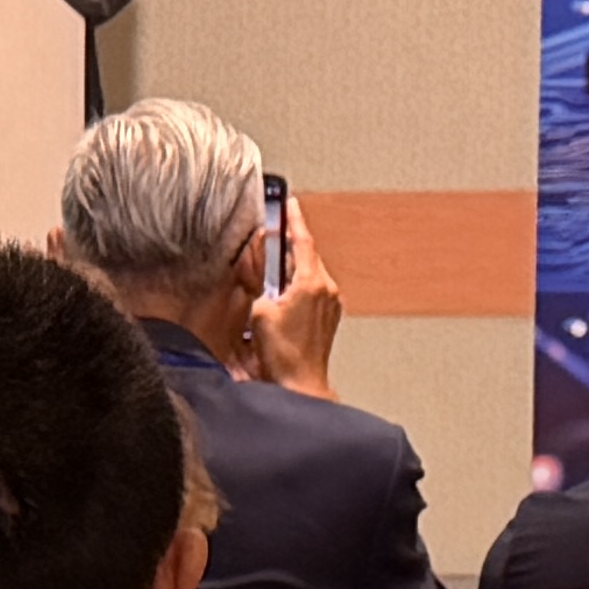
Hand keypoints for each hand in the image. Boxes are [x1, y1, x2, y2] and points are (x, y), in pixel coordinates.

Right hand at [246, 203, 347, 398]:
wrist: (301, 384)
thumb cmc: (283, 355)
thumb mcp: (259, 312)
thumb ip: (259, 287)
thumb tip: (257, 276)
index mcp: (311, 283)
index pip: (303, 241)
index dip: (294, 220)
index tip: (290, 203)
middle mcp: (326, 290)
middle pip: (307, 256)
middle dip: (290, 244)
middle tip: (275, 233)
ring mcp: (331, 305)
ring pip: (310, 274)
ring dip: (292, 267)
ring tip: (273, 266)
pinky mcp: (329, 318)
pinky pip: (313, 291)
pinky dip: (298, 285)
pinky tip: (282, 293)